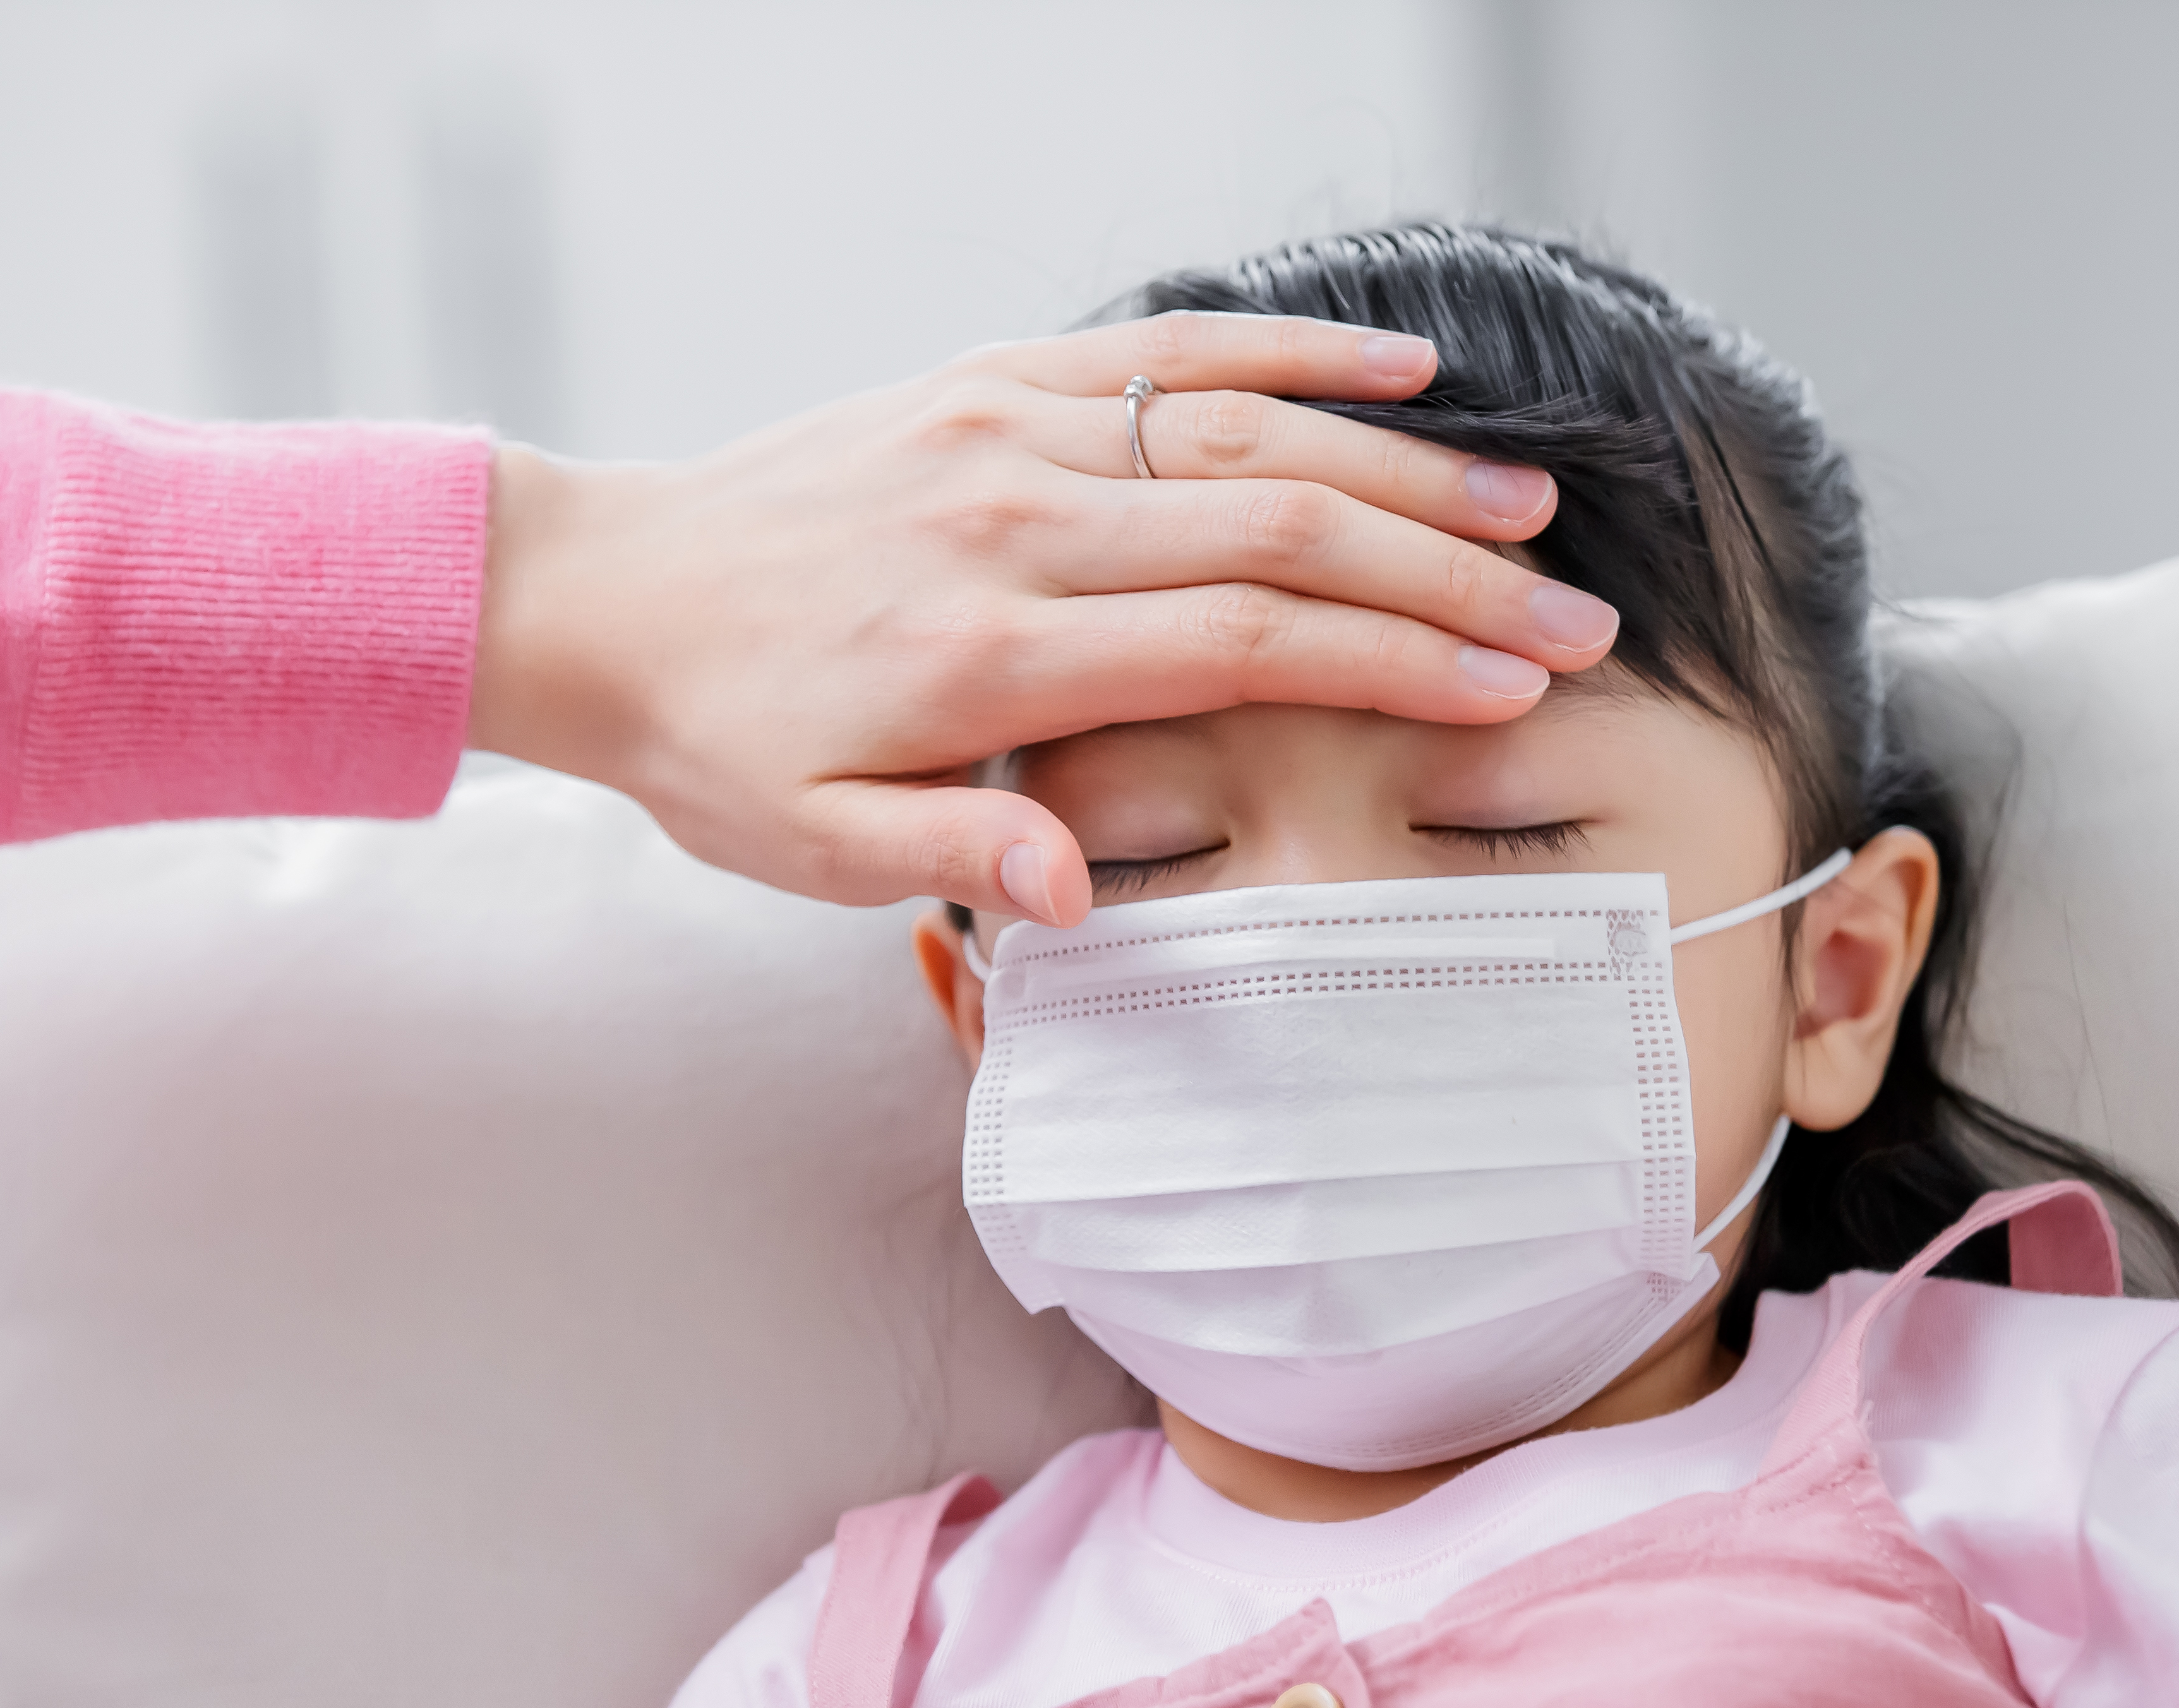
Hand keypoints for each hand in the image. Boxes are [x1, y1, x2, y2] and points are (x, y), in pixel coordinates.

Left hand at [466, 312, 1620, 924]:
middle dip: (1442, 578)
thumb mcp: (808, 849)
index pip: (1240, 646)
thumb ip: (950, 859)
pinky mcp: (983, 379)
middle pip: (1276, 533)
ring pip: (1238, 433)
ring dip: (1398, 469)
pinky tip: (1396, 371)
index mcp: (989, 651)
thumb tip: (1077, 887)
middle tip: (1575, 620)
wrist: (603, 601)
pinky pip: (1157, 349)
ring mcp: (1002, 430)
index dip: (1388, 666)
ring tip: (1528, 511)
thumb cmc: (717, 744)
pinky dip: (1283, 351)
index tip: (1510, 693)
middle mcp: (1013, 520)